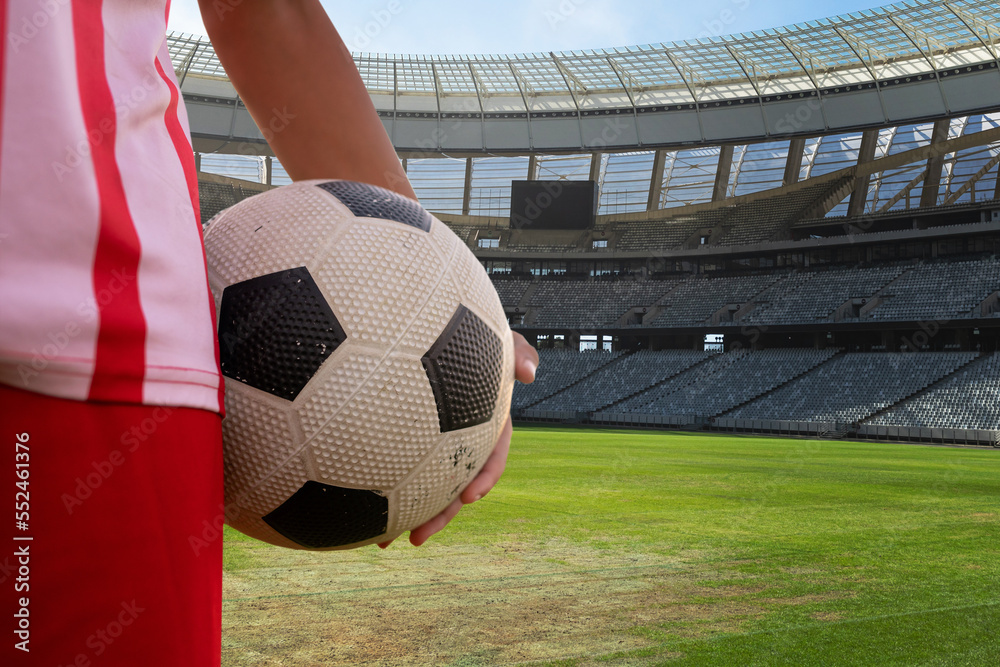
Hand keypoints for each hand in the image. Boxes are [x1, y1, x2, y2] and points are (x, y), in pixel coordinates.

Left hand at [379, 332, 538, 547]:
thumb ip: (519, 350)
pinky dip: (380, 494)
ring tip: (382, 542)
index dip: (484, 478)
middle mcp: (460, 442)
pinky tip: (356, 512)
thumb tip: (529, 372)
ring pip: (423, 489)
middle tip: (417, 538)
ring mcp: (432, 446)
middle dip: (438, 516)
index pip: (492, 458)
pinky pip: (395, 473)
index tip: (471, 496)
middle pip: (452, 488)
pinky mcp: (404, 446)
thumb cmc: (469, 336)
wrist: (428, 335)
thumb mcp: (498, 339)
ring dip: (406, 518)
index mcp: (486, 426)